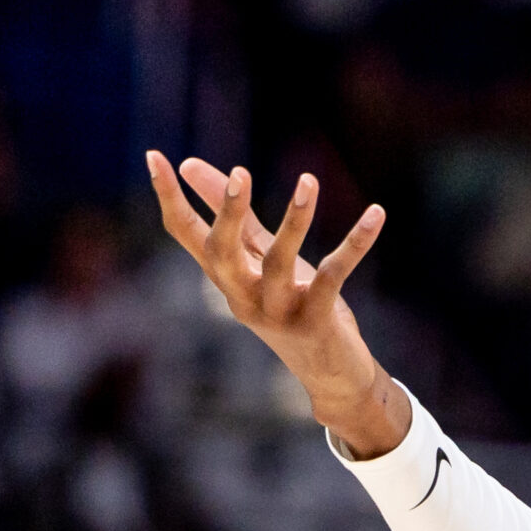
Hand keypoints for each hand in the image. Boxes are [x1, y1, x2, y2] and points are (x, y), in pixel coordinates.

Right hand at [146, 152, 407, 454]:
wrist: (330, 374)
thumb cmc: (292, 306)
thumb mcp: (261, 260)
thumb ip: (237, 217)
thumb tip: (192, 165)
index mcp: (225, 277)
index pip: (186, 234)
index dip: (169, 197)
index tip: (154, 155)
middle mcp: (242, 296)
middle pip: (221, 253)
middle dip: (229, 213)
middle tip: (241, 171)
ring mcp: (276, 312)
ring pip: (278, 262)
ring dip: (295, 220)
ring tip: (308, 181)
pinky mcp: (315, 321)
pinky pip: (333, 275)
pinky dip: (355, 243)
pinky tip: (376, 213)